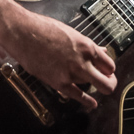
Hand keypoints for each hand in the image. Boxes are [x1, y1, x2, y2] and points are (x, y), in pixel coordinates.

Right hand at [0, 9, 116, 110]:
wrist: (23, 33)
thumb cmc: (44, 29)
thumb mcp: (71, 33)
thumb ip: (87, 45)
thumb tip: (100, 50)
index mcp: (87, 46)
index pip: (110, 64)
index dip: (110, 69)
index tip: (107, 71)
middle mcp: (82, 61)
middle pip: (107, 81)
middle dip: (110, 83)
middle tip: (108, 82)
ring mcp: (71, 73)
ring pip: (92, 86)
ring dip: (93, 86)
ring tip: (93, 87)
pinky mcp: (59, 82)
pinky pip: (78, 96)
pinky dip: (87, 102)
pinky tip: (91, 104)